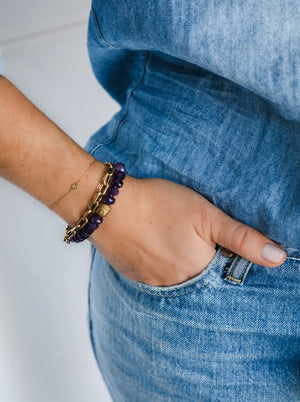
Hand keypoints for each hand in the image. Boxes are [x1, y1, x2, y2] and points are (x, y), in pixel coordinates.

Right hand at [90, 175, 286, 286]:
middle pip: (198, 279)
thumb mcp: (206, 215)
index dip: (221, 256)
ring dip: (178, 264)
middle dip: (199, 261)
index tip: (212, 241)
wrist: (110, 206)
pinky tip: (155, 246)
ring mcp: (152, 283)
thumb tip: (278, 258)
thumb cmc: (159, 204)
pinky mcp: (134, 276)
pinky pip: (155, 277)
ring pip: (176, 279)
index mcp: (198, 271)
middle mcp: (176, 285)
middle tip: (187, 238)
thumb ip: (242, 238)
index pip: (222, 275)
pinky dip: (159, 265)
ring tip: (171, 240)